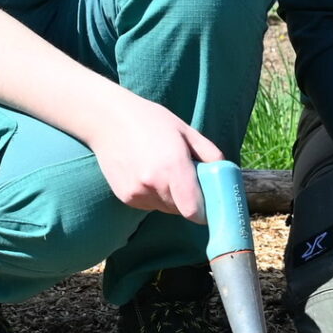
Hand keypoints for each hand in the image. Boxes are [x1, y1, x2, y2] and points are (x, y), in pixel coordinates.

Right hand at [89, 96, 222, 217]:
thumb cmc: (150, 120)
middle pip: (181, 210)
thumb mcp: (186, 130)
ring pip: (165, 208)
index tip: (207, 203)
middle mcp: (154, 184)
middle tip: (185, 178)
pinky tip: (146, 173)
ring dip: (170, 198)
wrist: (107, 120)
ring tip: (162, 171)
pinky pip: (149, 204)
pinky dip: (153, 195)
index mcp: (173, 166)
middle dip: (188, 200)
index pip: (193, 211)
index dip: (203, 211)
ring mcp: (137, 192)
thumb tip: (225, 172)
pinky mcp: (126, 197)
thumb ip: (209, 153)